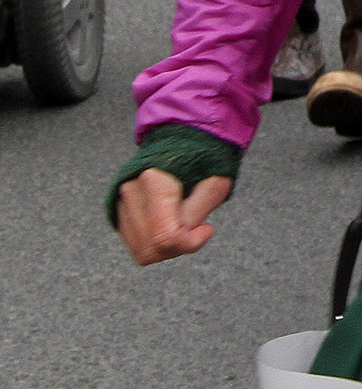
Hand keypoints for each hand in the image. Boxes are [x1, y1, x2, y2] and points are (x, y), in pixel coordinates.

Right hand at [115, 168, 230, 264]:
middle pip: (150, 248)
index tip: (207, 229)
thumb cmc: (204, 157)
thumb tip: (184, 239)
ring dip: (167, 246)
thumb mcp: (216, 182)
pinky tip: (171, 222)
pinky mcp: (118, 210)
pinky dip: (156, 242)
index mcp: (155, 180)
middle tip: (197, 227)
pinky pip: (136, 244)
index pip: (165, 236)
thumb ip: (198, 214)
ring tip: (185, 222)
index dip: (189, 243)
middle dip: (179, 246)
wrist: (184, 137)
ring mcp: (120, 201)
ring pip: (141, 251)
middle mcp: (130, 190)